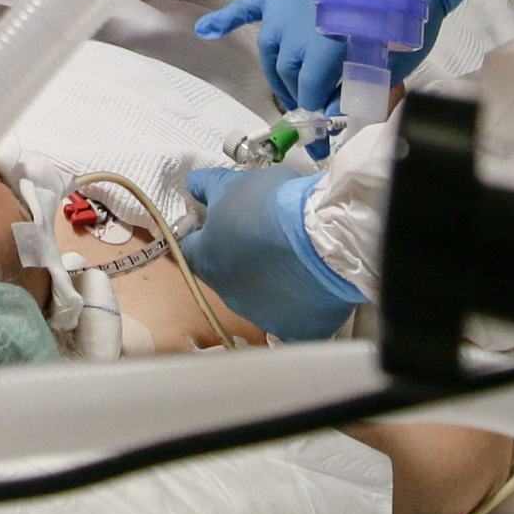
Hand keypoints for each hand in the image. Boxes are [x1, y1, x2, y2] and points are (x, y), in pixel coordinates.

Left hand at [181, 165, 363, 340]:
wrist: (324, 236)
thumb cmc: (272, 206)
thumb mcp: (234, 184)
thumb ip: (208, 186)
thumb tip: (193, 187)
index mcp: (207, 261)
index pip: (189, 249)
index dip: (203, 233)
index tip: (219, 220)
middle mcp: (228, 295)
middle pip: (226, 275)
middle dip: (240, 257)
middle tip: (264, 235)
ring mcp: (262, 316)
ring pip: (260, 298)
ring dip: (269, 280)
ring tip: (293, 257)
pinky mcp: (295, 329)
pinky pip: (293, 318)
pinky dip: (298, 302)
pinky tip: (310, 283)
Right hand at [193, 0, 480, 115]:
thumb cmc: (405, 21)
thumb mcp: (388, 66)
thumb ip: (357, 93)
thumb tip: (335, 117)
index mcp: (326, 43)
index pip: (310, 88)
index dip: (317, 110)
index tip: (325, 125)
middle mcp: (298, 25)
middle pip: (286, 71)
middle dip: (299, 92)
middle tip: (315, 105)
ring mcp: (288, 7)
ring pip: (270, 50)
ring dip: (278, 71)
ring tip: (292, 87)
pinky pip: (248, 8)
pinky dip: (225, 19)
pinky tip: (205, 31)